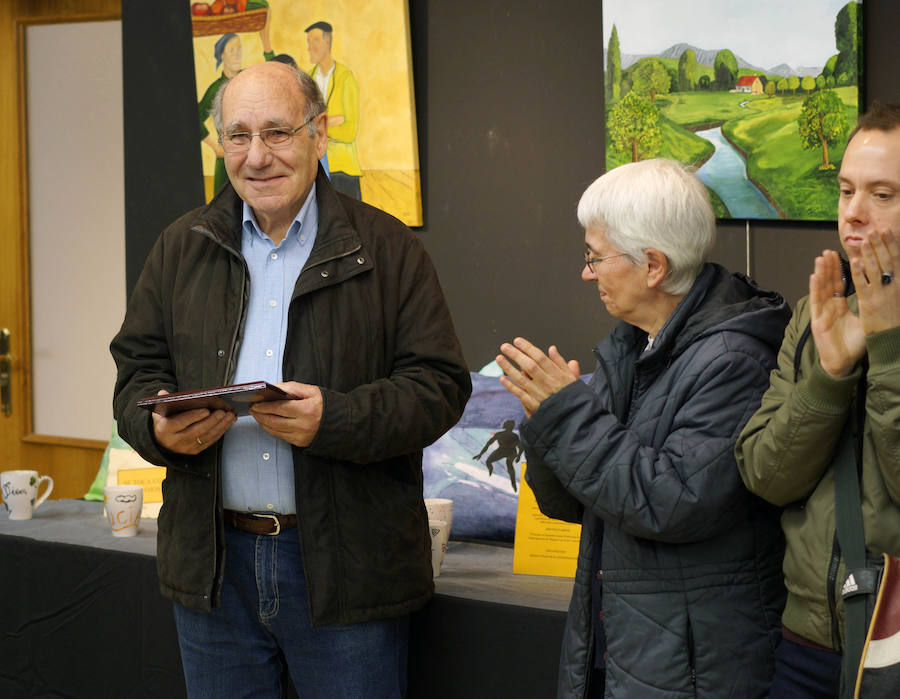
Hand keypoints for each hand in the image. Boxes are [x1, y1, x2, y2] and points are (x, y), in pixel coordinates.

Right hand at [152, 389, 236, 453]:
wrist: (162, 442)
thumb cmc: (164, 421)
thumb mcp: (160, 411)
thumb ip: (163, 401)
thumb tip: (163, 393)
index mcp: (165, 430)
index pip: (180, 423)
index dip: (194, 416)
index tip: (206, 410)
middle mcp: (175, 441)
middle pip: (197, 431)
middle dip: (212, 421)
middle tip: (223, 412)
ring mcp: (186, 448)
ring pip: (206, 437)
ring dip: (220, 426)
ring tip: (230, 415)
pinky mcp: (195, 451)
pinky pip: (210, 441)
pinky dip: (221, 431)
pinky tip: (228, 422)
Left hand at [250, 381, 321, 446]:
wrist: (340, 422)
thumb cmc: (325, 405)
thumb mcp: (312, 391)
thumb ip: (292, 387)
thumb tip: (275, 387)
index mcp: (307, 410)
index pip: (279, 408)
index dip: (265, 407)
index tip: (256, 404)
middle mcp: (303, 425)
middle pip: (274, 421)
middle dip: (260, 415)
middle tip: (253, 409)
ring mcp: (301, 435)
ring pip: (275, 430)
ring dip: (263, 423)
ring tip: (258, 415)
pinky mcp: (300, 442)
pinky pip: (281, 436)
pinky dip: (271, 429)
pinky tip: (267, 423)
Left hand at [496, 338, 579, 417]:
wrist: (572, 417)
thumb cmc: (571, 397)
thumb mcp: (572, 378)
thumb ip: (561, 363)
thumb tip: (552, 349)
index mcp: (557, 374)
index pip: (540, 357)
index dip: (527, 348)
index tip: (517, 341)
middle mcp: (547, 383)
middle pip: (529, 365)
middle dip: (516, 355)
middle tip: (505, 347)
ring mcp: (539, 394)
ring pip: (521, 378)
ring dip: (509, 368)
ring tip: (499, 358)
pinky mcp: (533, 404)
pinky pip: (520, 393)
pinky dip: (510, 386)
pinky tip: (502, 378)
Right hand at [809, 250, 864, 377]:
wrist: (843, 363)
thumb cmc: (853, 346)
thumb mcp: (864, 322)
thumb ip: (866, 308)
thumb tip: (879, 295)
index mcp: (839, 307)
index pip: (838, 285)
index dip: (838, 271)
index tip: (839, 255)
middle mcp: (829, 308)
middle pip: (828, 284)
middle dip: (828, 267)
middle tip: (828, 251)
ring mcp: (822, 313)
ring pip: (820, 290)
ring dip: (820, 273)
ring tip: (820, 258)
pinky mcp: (817, 321)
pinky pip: (816, 302)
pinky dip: (815, 289)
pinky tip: (814, 276)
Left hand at [852, 230, 899, 334]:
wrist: (894, 338)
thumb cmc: (896, 317)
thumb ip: (898, 280)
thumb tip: (896, 268)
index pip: (897, 259)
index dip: (891, 244)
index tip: (887, 231)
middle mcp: (894, 286)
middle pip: (886, 260)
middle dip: (880, 244)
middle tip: (874, 231)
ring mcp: (882, 294)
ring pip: (875, 269)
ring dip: (869, 253)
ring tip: (864, 240)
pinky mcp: (869, 303)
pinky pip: (862, 284)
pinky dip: (859, 271)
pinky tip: (854, 261)